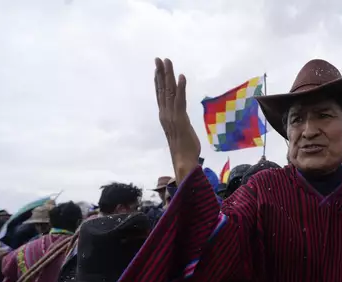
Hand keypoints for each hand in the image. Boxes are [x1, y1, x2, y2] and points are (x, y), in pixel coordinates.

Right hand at [154, 58, 200, 183]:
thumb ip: (179, 124)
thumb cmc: (184, 151)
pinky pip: (180, 100)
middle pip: (162, 90)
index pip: (160, 95)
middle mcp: (165, 114)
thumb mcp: (181, 133)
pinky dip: (180, 88)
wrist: (183, 162)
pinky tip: (181, 77)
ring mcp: (172, 116)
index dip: (158, 81)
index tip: (157, 68)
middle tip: (159, 58)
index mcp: (165, 116)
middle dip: (160, 73)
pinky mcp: (180, 119)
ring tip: (168, 62)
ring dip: (168, 75)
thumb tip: (181, 121)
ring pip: (169, 92)